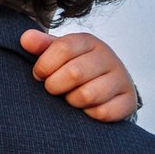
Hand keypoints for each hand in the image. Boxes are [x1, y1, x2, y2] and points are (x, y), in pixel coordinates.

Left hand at [20, 29, 140, 122]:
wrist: (109, 87)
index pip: (63, 48)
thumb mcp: (59, 54)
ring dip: (72, 101)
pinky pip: (102, 112)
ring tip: (70, 98)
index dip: (44, 65)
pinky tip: (86, 109)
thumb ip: (41, 46)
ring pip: (88, 95)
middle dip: (55, 86)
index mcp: (88, 42)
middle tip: (53, 89)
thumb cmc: (75, 68)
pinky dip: (88, 114)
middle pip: (74, 73)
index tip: (39, 75)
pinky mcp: (128, 101)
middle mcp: (108, 57)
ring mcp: (121, 79)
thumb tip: (25, 39)